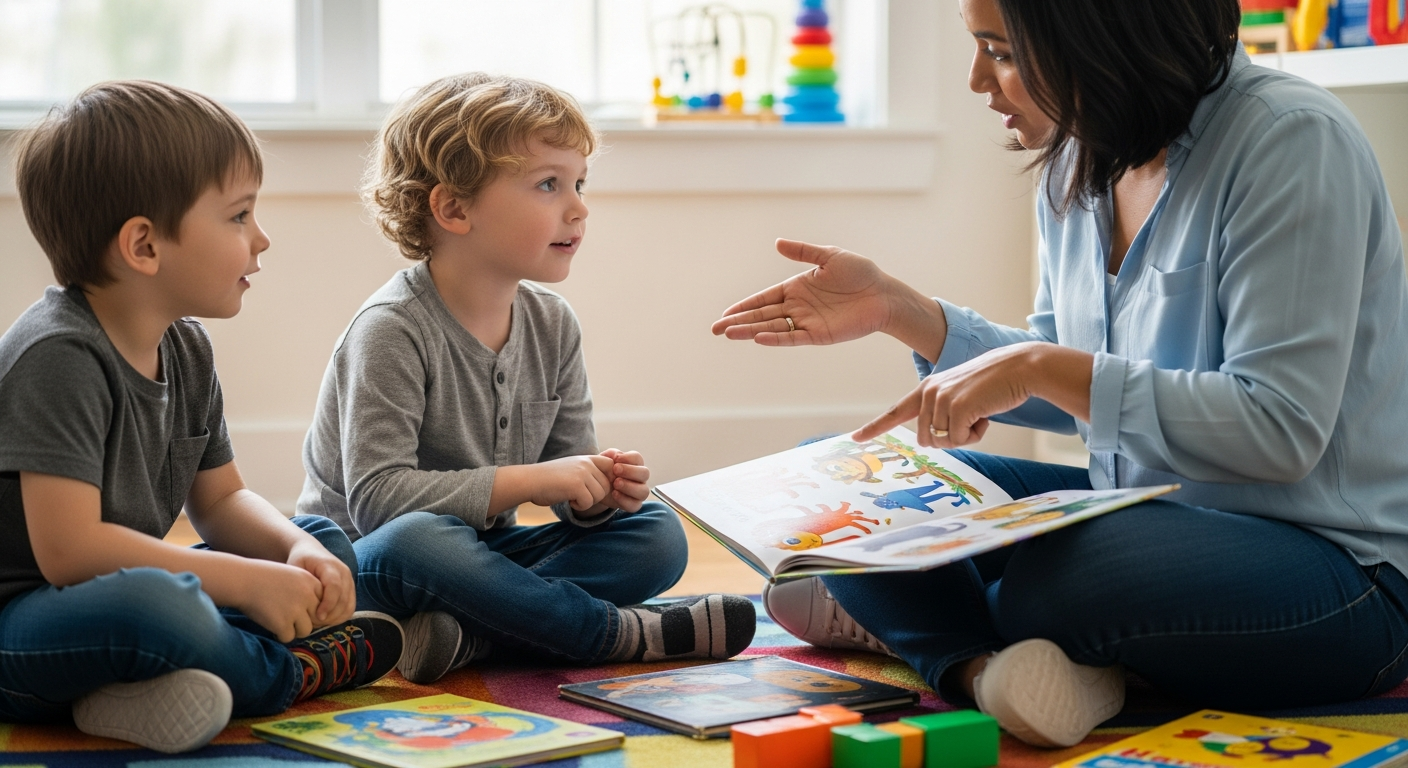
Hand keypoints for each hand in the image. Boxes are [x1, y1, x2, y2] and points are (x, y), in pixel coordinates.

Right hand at [235, 559, 324, 642]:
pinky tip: (270, 624)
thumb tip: (319, 615)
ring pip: (306, 631)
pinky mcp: (282, 623)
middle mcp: (307, 595)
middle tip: (288, 617)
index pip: (323, 603)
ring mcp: (295, 610)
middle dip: (304, 621)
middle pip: (317, 619)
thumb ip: (307, 591)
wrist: (242, 580)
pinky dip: (279, 634)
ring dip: (293, 629)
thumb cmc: (264, 578)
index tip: (299, 609)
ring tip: (279, 621)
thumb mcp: (292, 575)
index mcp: (311, 581)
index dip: (311, 609)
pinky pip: (289, 637)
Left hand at [287, 540, 355, 626]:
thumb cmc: (300, 560)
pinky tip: (325, 620)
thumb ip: (300, 583)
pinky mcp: (350, 590)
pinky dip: (340, 618)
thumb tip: (302, 604)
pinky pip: (350, 608)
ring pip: (349, 606)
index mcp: (330, 565)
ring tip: (318, 622)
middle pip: (343, 599)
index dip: (328, 603)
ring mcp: (350, 581)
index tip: (318, 617)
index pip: (335, 586)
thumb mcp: (296, 566)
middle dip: (330, 615)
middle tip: (313, 623)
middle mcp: (344, 573)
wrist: (311, 551)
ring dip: (335, 619)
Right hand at [532, 455, 614, 510]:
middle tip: (578, 495)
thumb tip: (609, 486)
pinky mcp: (577, 485)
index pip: (611, 466)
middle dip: (595, 496)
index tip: (594, 488)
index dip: (608, 479)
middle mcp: (586, 463)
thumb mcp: (572, 469)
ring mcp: (582, 473)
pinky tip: (568, 500)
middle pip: (607, 486)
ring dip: (587, 502)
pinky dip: (579, 506)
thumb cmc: (548, 480)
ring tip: (571, 496)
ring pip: (600, 495)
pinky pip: (588, 503)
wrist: (528, 481)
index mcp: (586, 458)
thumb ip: (588, 473)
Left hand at [600, 448, 650, 511]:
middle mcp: (640, 478)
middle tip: (616, 470)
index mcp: (635, 464)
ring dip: (630, 487)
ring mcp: (639, 492)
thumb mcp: (604, 460)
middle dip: (630, 471)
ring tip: (615, 484)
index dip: (628, 458)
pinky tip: (614, 494)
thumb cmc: (604, 471)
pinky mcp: (634, 504)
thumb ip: (610, 455)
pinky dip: (625, 500)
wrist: (596, 488)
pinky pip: (635, 505)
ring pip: (643, 491)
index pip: (638, 458)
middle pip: (645, 473)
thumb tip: (615, 454)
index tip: (616, 459)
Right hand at [711, 239, 897, 346]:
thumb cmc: (860, 273)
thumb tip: (777, 243)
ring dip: (751, 331)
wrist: (884, 293)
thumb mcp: (829, 256)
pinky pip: (793, 338)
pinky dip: (776, 339)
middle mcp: (798, 307)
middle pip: (762, 316)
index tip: (725, 314)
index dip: (744, 306)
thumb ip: (803, 252)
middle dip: (739, 322)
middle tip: (716, 330)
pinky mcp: (819, 335)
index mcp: (796, 288)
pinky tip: (759, 338)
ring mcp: (807, 322)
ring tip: (730, 334)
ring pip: (772, 328)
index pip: (763, 299)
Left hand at [854, 342, 1045, 448]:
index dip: (875, 426)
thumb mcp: (961, 395)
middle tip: (972, 419)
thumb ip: (942, 411)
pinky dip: (977, 433)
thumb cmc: (994, 384)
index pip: (896, 411)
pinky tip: (986, 412)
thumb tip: (931, 437)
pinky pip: (961, 440)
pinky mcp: (956, 408)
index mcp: (927, 388)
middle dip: (950, 437)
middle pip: (926, 439)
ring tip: (980, 411)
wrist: (1019, 367)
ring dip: (965, 435)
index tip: (856, 437)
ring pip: (944, 441)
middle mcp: (929, 392)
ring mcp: (941, 399)